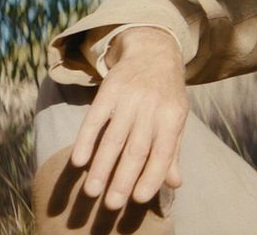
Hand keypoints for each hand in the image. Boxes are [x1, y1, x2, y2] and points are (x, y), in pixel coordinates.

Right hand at [70, 27, 188, 209]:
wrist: (154, 52)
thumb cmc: (166, 94)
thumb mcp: (177, 118)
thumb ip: (172, 150)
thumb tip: (174, 183)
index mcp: (173, 116)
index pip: (163, 152)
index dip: (152, 176)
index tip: (139, 199)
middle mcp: (152, 108)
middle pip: (137, 149)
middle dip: (124, 178)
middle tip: (112, 205)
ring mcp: (130, 98)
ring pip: (114, 138)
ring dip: (102, 166)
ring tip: (92, 191)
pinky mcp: (109, 91)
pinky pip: (95, 118)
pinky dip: (86, 140)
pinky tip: (79, 161)